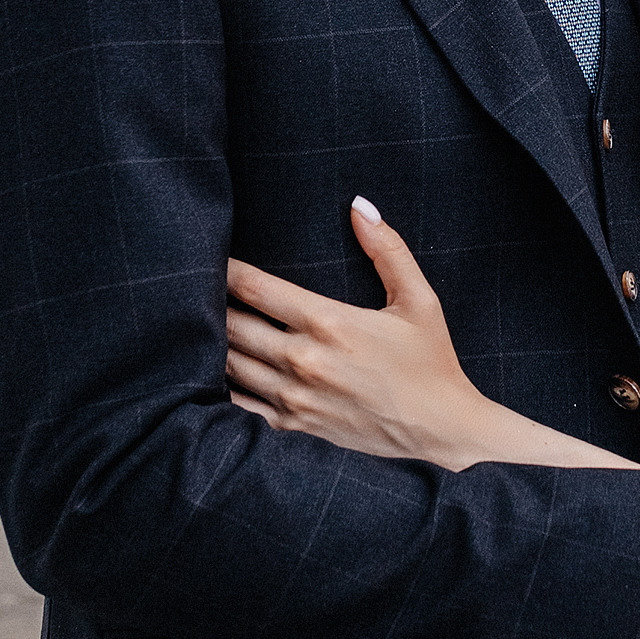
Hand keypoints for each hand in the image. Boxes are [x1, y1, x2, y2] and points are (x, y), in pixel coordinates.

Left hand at [226, 200, 485, 465]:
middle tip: (197, 290)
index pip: (255, 288)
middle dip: (210, 305)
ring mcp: (294, 397)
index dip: (226, 270)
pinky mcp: (293, 426)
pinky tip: (217, 370)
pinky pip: (238, 403)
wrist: (442, 432)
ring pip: (229, 364)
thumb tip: (360, 206)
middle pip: (231, 325)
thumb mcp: (419, 301)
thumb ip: (388, 250)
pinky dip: (222, 385)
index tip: (214, 258)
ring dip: (212, 343)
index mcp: (328, 322)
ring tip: (201, 326)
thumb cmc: (432, 363)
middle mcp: (303, 360)